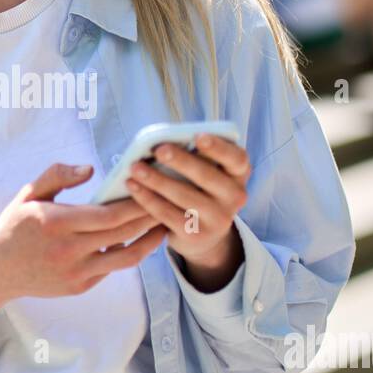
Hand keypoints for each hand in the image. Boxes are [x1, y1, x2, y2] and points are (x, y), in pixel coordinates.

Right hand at [0, 162, 168, 301]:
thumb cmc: (15, 226)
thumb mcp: (29, 194)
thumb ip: (58, 175)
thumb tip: (90, 170)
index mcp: (57, 223)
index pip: (109, 215)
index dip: (135, 204)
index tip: (151, 189)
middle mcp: (69, 251)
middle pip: (123, 234)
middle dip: (149, 217)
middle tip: (168, 202)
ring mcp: (76, 273)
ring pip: (125, 258)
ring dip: (149, 241)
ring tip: (164, 225)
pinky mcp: (80, 287)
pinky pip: (112, 269)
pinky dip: (127, 253)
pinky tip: (138, 239)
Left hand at [124, 133, 250, 287]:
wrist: (204, 235)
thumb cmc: (201, 189)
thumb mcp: (209, 173)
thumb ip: (197, 157)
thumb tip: (163, 141)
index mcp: (239, 173)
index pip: (236, 158)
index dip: (218, 148)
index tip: (198, 137)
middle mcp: (235, 197)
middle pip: (207, 176)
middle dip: (181, 161)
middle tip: (158, 149)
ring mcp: (218, 219)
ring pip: (183, 195)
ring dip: (156, 180)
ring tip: (135, 167)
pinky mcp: (196, 235)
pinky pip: (167, 213)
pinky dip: (147, 198)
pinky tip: (133, 186)